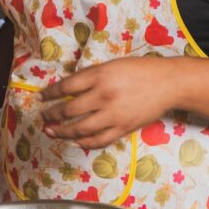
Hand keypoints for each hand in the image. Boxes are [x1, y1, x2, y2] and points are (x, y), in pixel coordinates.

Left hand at [39, 56, 177, 148]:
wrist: (168, 83)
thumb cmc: (140, 70)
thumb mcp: (112, 65)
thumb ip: (91, 76)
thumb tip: (68, 88)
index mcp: (99, 76)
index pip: (66, 87)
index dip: (50, 93)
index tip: (40, 97)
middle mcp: (103, 96)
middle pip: (69, 110)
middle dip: (52, 115)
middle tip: (43, 116)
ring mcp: (113, 115)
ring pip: (80, 129)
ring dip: (62, 132)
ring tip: (51, 131)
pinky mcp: (123, 128)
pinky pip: (98, 140)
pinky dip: (84, 143)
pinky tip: (75, 142)